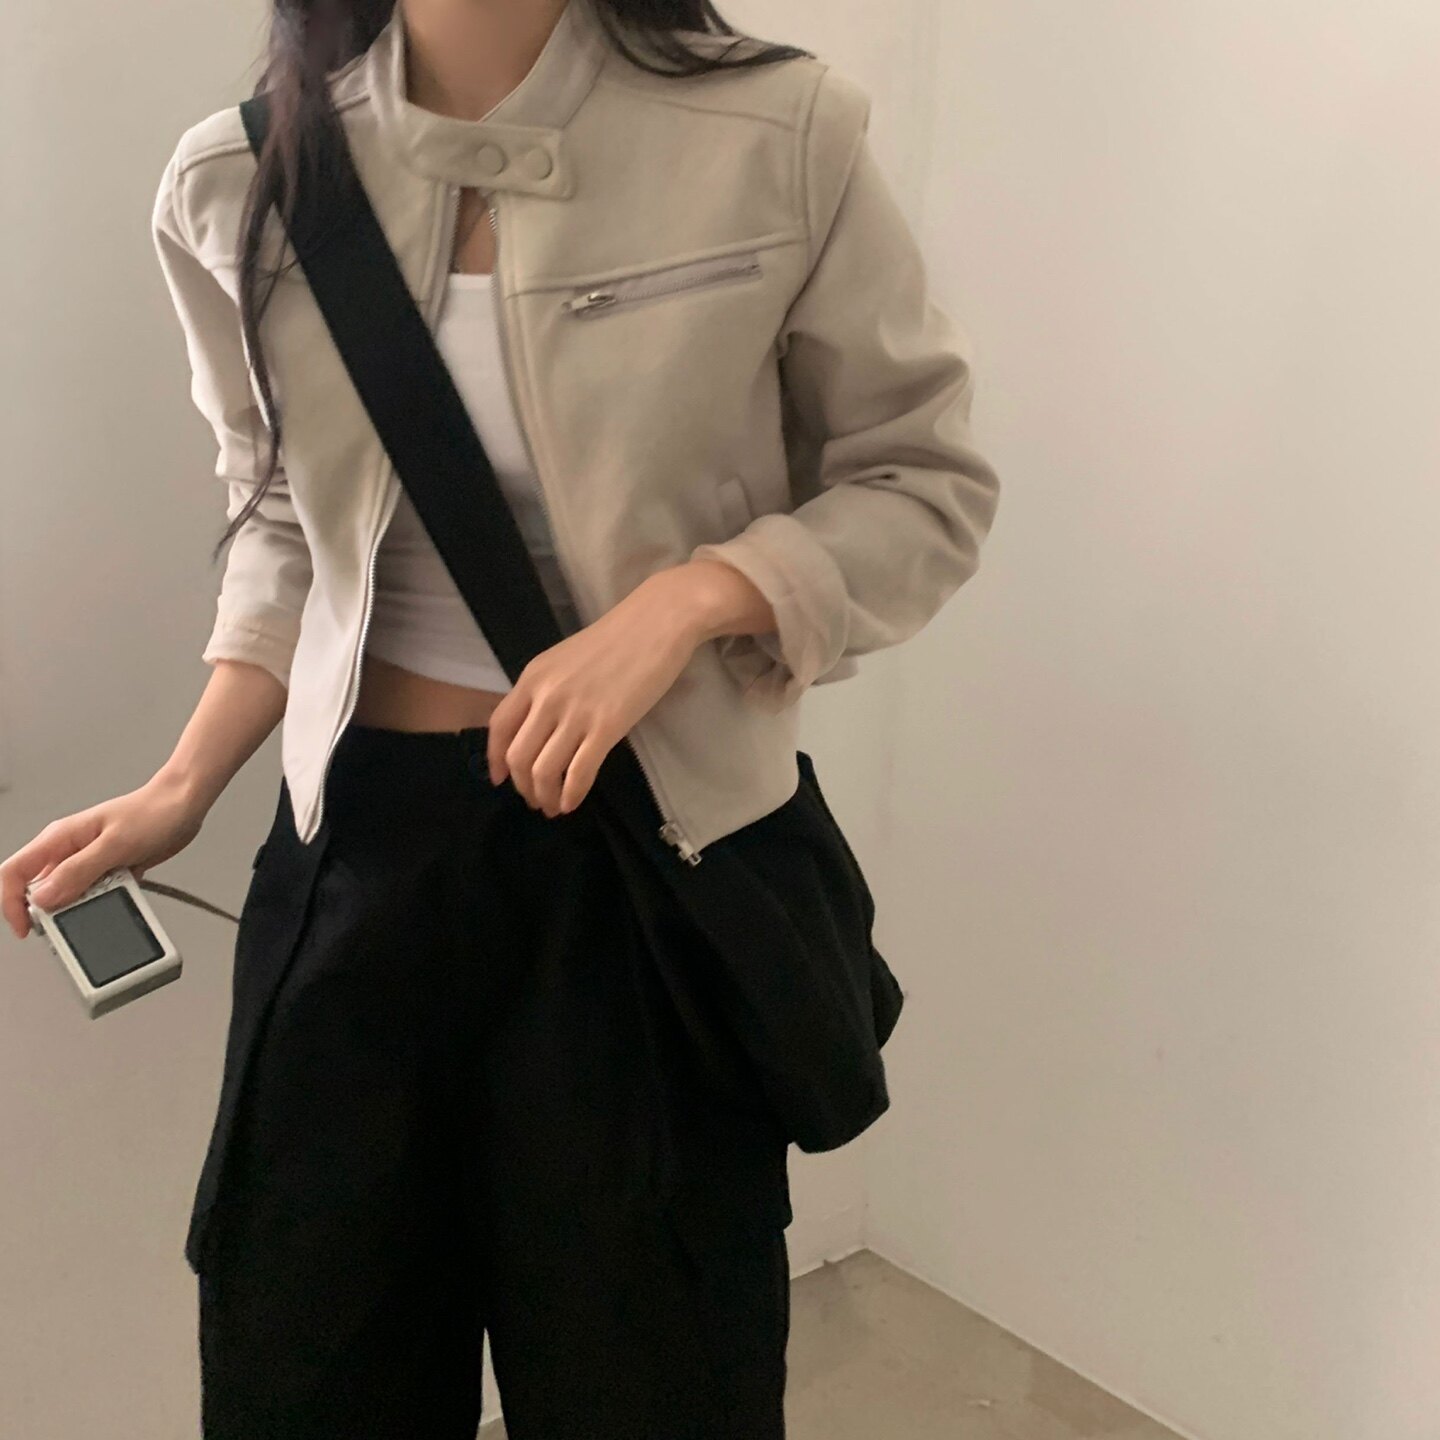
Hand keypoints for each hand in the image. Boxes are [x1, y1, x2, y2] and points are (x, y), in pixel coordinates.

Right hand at [0, 771, 207, 939]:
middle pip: (40, 891)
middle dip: (53, 911)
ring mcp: (89, 861)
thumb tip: (43, 898)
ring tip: (107, 903)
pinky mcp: (109, 870)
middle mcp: (69, 851)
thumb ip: (78, 871)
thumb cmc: (153, 812)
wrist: (184, 804)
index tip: (27, 928)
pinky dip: (105, 902)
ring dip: (83, 907)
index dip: (12, 903)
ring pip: (69, 896)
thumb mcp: (114, 844)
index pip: (14, 873)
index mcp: (60, 839)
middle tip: (74, 922)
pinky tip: (122, 898)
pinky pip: (96, 894)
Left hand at [486, 559, 774, 816]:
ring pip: (544, 770)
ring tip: (554, 806)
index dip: (494, 760)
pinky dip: (572, 794)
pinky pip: (579, 771)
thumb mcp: (565, 660)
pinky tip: (574, 802)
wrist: (657, 621)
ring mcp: (576, 712)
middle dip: (524, 787)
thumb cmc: (617, 638)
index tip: (501, 780)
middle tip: (536, 800)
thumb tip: (538, 728)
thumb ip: (546, 690)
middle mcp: (546, 697)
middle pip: (519, 756)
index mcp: (533, 677)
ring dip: (546, 796)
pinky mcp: (607, 726)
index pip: (499, 728)